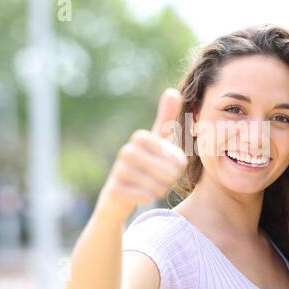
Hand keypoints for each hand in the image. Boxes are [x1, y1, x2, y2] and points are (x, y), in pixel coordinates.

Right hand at [94, 88, 186, 222]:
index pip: (170, 152)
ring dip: (159, 189)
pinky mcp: (112, 190)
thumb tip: (172, 91)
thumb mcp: (158, 143)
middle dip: (169, 178)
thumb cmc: (146, 167)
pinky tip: (145, 197)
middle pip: (164, 170)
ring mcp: (118, 171)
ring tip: (156, 189)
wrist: (121, 196)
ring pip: (152, 184)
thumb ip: (166, 119)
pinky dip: (145, 198)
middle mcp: (126, 152)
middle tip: (166, 181)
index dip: (176, 162)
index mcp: (140, 139)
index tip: (175, 167)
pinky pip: (138, 196)